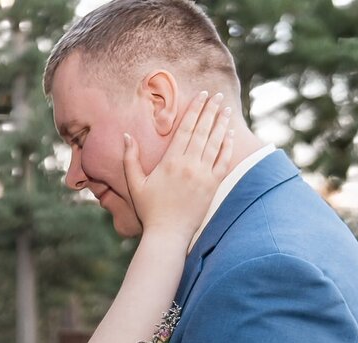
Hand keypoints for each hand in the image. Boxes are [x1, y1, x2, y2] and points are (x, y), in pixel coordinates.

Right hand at [124, 91, 233, 239]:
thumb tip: (126, 135)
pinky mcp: (213, 186)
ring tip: (225, 109)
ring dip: (221, 124)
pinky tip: (231, 134)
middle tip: (217, 95)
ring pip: (215, 143)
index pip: (186, 128)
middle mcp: (189, 165)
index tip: (201, 95)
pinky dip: (228, 146)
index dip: (195, 110)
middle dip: (210, 110)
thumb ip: (130, 158)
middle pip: (202, 131)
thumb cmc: (150, 210)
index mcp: (170, 161)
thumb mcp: (135, 183)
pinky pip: (223, 161)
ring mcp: (203, 175)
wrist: (168, 233)